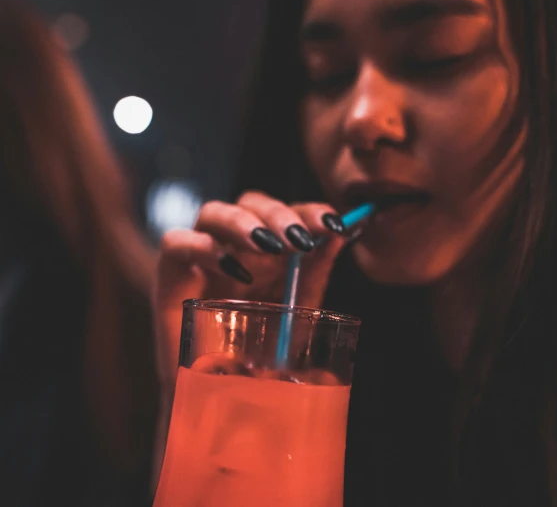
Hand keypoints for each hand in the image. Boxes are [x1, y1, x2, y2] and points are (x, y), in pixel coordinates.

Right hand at [152, 191, 347, 393]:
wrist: (224, 400)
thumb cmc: (263, 355)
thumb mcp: (298, 311)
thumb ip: (315, 272)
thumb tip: (340, 234)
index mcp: (269, 248)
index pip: (288, 211)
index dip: (310, 210)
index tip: (334, 225)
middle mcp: (235, 245)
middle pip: (251, 203)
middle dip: (278, 215)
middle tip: (300, 239)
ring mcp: (201, 256)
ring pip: (213, 212)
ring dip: (244, 222)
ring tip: (271, 245)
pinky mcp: (170, 275)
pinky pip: (176, 242)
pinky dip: (204, 248)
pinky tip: (235, 271)